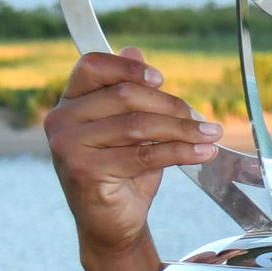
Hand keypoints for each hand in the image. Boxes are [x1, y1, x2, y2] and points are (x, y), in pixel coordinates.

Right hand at [45, 47, 222, 255]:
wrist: (112, 223)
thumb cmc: (123, 170)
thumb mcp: (128, 127)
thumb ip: (129, 91)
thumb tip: (133, 48)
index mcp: (69, 102)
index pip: (92, 66)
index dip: (129, 68)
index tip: (161, 80)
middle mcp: (60, 120)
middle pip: (126, 96)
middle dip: (172, 107)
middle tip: (204, 121)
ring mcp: (68, 146)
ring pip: (139, 126)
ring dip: (184, 130)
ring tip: (211, 135)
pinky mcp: (84, 171)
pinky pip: (144, 155)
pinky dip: (181, 151)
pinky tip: (203, 152)